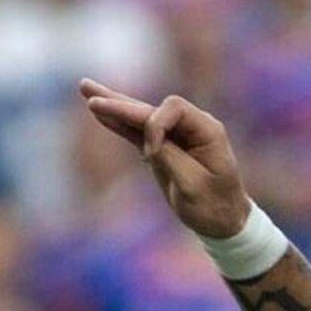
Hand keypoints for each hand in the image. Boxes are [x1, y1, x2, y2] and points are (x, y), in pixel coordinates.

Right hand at [79, 81, 253, 242]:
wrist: (224, 222)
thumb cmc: (214, 206)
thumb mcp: (193, 185)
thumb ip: (169, 157)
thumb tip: (148, 142)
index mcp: (207, 129)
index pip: (174, 108)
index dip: (156, 125)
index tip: (151, 156)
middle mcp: (192, 126)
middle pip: (151, 108)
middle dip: (120, 103)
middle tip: (89, 93)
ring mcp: (175, 136)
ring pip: (140, 117)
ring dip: (113, 105)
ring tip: (85, 88)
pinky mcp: (162, 149)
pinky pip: (136, 133)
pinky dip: (117, 123)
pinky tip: (98, 113)